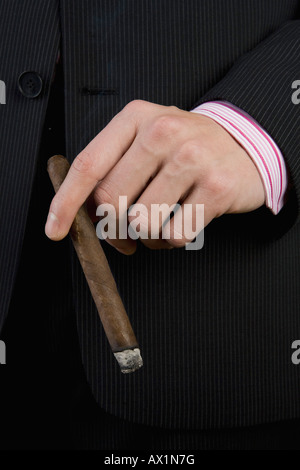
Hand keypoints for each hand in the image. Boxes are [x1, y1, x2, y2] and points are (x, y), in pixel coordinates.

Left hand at [45, 100, 264, 253]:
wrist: (245, 143)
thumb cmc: (186, 146)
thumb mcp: (146, 139)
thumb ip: (113, 166)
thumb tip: (80, 213)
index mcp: (136, 118)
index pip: (88, 165)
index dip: (65, 203)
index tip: (55, 230)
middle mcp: (162, 132)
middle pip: (111, 201)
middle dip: (112, 229)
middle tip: (123, 234)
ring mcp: (192, 159)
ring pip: (142, 223)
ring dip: (145, 236)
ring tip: (159, 221)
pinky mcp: (217, 187)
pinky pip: (175, 235)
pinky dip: (172, 240)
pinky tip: (182, 221)